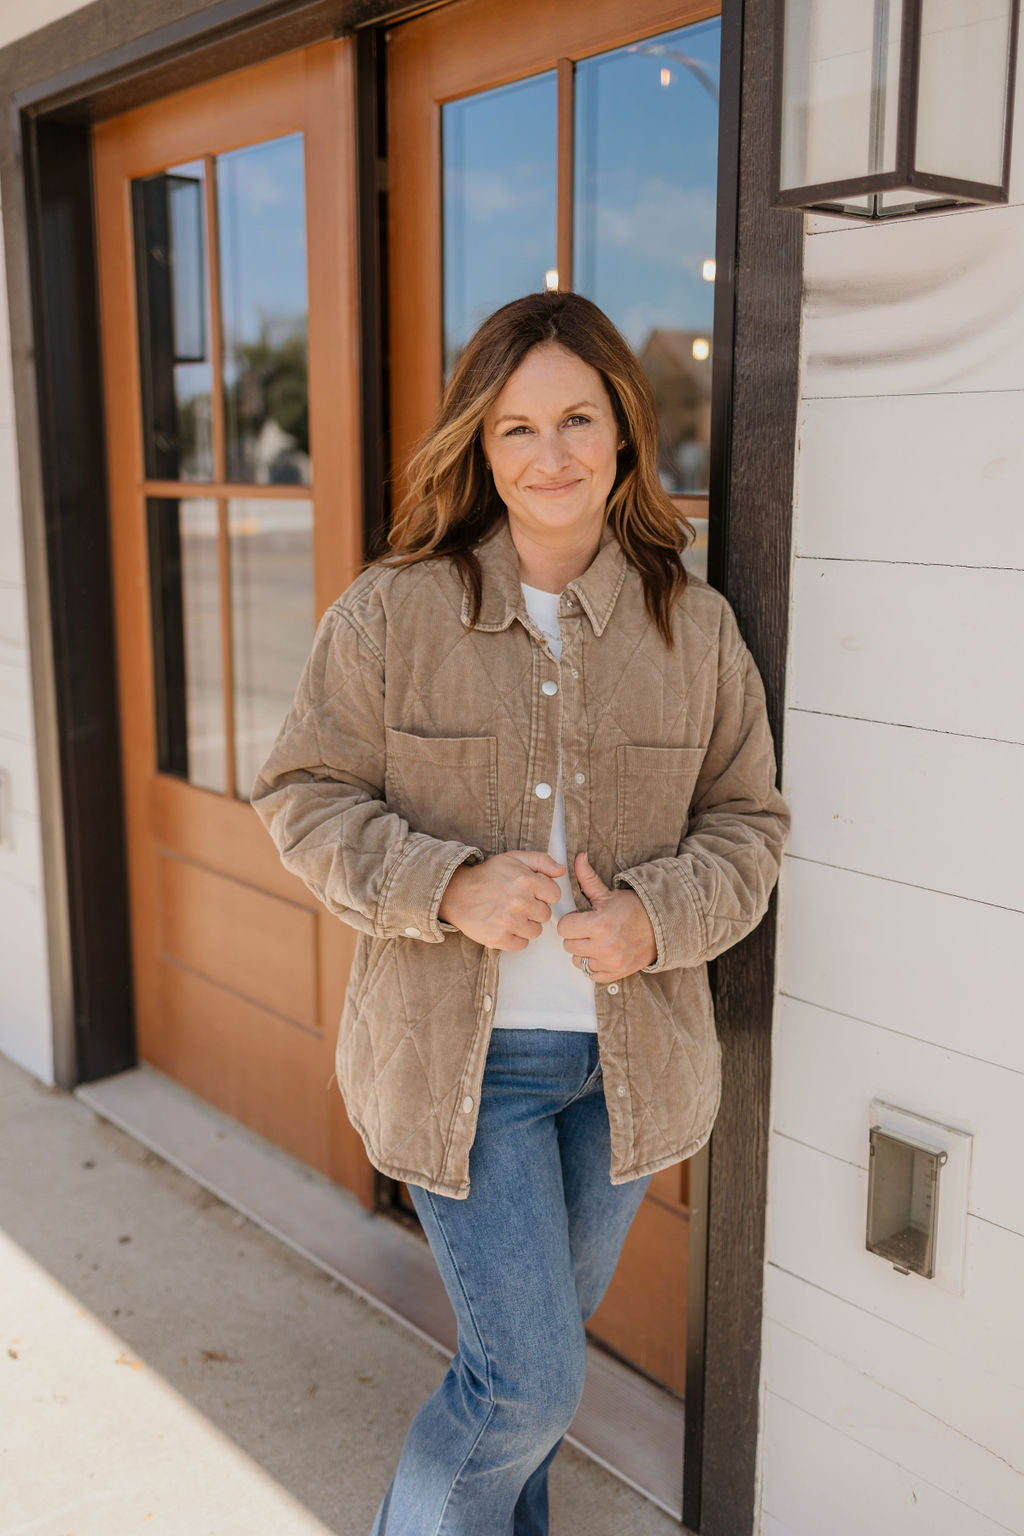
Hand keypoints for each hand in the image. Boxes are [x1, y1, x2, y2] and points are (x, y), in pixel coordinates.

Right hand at [439, 850, 564, 950]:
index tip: (531, 893)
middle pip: (545, 915)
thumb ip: (542, 861)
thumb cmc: (487, 876)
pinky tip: (504, 926)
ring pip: (536, 931)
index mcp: (527, 880)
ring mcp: (510, 922)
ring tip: (509, 915)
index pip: (555, 895)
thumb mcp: (514, 858)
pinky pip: (522, 944)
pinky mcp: (500, 938)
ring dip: (525, 925)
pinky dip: (515, 938)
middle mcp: (520, 901)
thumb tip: (562, 871)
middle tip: (516, 903)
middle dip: (533, 910)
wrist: (456, 893)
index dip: (544, 894)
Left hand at [557, 852, 656, 983]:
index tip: (579, 918)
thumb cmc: (634, 910)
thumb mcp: (608, 894)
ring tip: (597, 941)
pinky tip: (603, 953)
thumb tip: (578, 857)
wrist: (660, 928)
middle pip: (568, 945)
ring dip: (583, 952)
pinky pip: (590, 974)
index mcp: (599, 924)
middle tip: (589, 929)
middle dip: (576, 935)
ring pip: (577, 960)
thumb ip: (588, 878)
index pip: (563, 928)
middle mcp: (603, 946)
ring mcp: (610, 962)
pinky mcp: (615, 973)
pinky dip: (594, 965)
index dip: (570, 921)